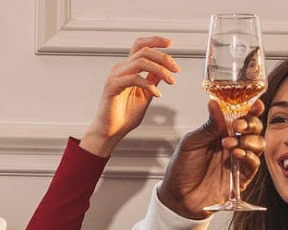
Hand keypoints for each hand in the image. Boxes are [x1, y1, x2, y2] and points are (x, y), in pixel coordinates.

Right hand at [80, 36, 179, 157]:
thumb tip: (165, 69)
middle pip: (144, 52)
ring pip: (140, 62)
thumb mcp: (145, 95)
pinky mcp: (112, 87)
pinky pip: (134, 79)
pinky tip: (157, 94)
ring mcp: (115, 77)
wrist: (111, 131)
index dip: (155, 41)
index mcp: (127, 68)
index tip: (170, 43)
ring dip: (160, 69)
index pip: (140, 46)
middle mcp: (120, 69)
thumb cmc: (125, 115)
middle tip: (176, 70)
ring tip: (171, 81)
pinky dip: (149, 85)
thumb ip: (153, 80)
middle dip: (164, 58)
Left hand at [156, 100, 264, 219]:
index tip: (255, 104)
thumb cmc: (182, 169)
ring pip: (257, 144)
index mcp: (221, 132)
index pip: (241, 116)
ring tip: (229, 144)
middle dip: (251, 124)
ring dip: (248, 141)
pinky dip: (248, 157)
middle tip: (238, 126)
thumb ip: (207, 126)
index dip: (251, 109)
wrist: (178, 197)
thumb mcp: (191, 143)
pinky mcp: (241, 177)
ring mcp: (238, 160)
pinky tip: (236, 155)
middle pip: (254, 129)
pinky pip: (253, 164)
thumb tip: (214, 104)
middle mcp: (233, 144)